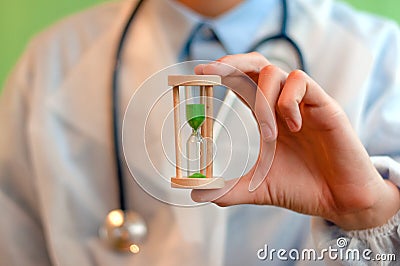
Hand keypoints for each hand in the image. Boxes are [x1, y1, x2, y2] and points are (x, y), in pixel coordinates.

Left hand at [192, 52, 399, 229]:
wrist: (340, 200)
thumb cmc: (302, 188)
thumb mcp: (258, 188)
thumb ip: (228, 189)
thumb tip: (196, 193)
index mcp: (265, 116)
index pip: (241, 83)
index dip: (221, 73)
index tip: (198, 73)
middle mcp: (281, 104)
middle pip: (256, 64)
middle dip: (232, 62)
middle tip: (212, 71)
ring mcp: (303, 103)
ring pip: (275, 72)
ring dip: (263, 100)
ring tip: (270, 135)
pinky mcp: (324, 105)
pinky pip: (302, 84)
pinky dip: (288, 101)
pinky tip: (293, 126)